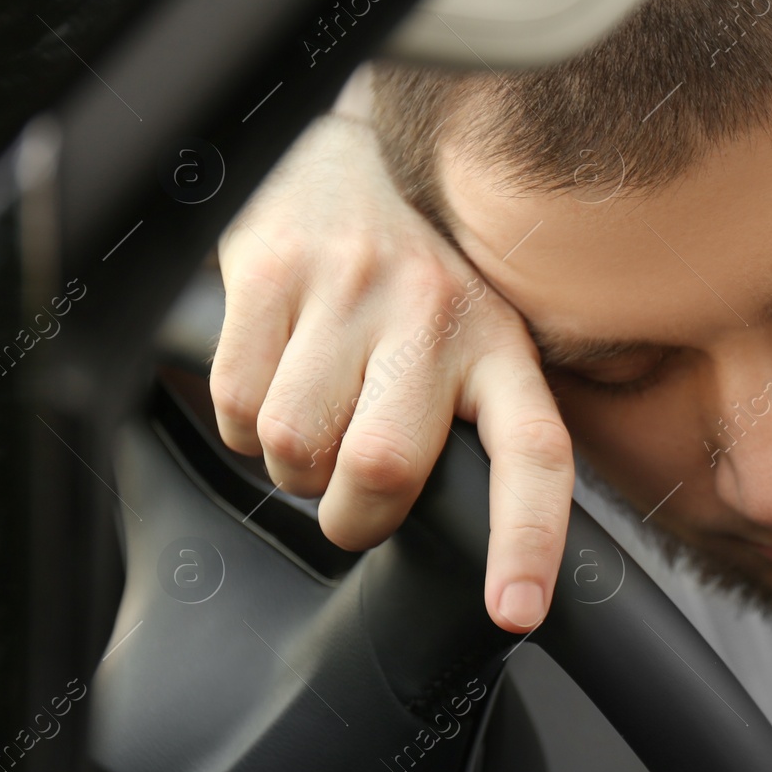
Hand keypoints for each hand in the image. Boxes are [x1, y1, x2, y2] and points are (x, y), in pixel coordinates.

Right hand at [211, 111, 571, 633]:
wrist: (350, 160)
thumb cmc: (419, 281)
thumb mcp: (477, 341)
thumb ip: (477, 425)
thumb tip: (475, 543)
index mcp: (502, 347)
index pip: (535, 452)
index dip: (529, 539)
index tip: (516, 611)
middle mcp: (436, 314)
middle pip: (381, 470)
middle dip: (352, 515)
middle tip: (352, 495)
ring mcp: (352, 289)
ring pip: (294, 447)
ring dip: (291, 465)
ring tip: (317, 416)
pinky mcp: (273, 271)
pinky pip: (236, 403)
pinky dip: (240, 422)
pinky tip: (274, 378)